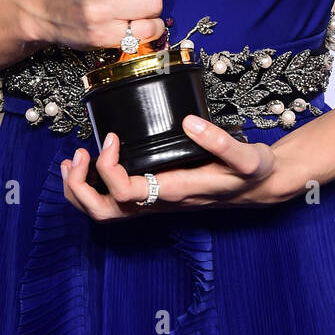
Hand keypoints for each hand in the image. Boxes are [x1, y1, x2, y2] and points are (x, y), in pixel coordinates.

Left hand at [60, 114, 299, 220]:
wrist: (261, 188)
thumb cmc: (253, 173)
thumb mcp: (247, 156)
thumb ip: (221, 142)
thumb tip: (189, 122)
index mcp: (174, 192)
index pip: (125, 193)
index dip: (108, 167)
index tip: (113, 137)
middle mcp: (159, 203)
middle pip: (105, 212)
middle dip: (80, 187)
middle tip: (79, 154)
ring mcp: (155, 203)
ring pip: (105, 212)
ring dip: (81, 190)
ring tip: (74, 160)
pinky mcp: (155, 196)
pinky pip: (115, 202)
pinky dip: (94, 187)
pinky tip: (92, 163)